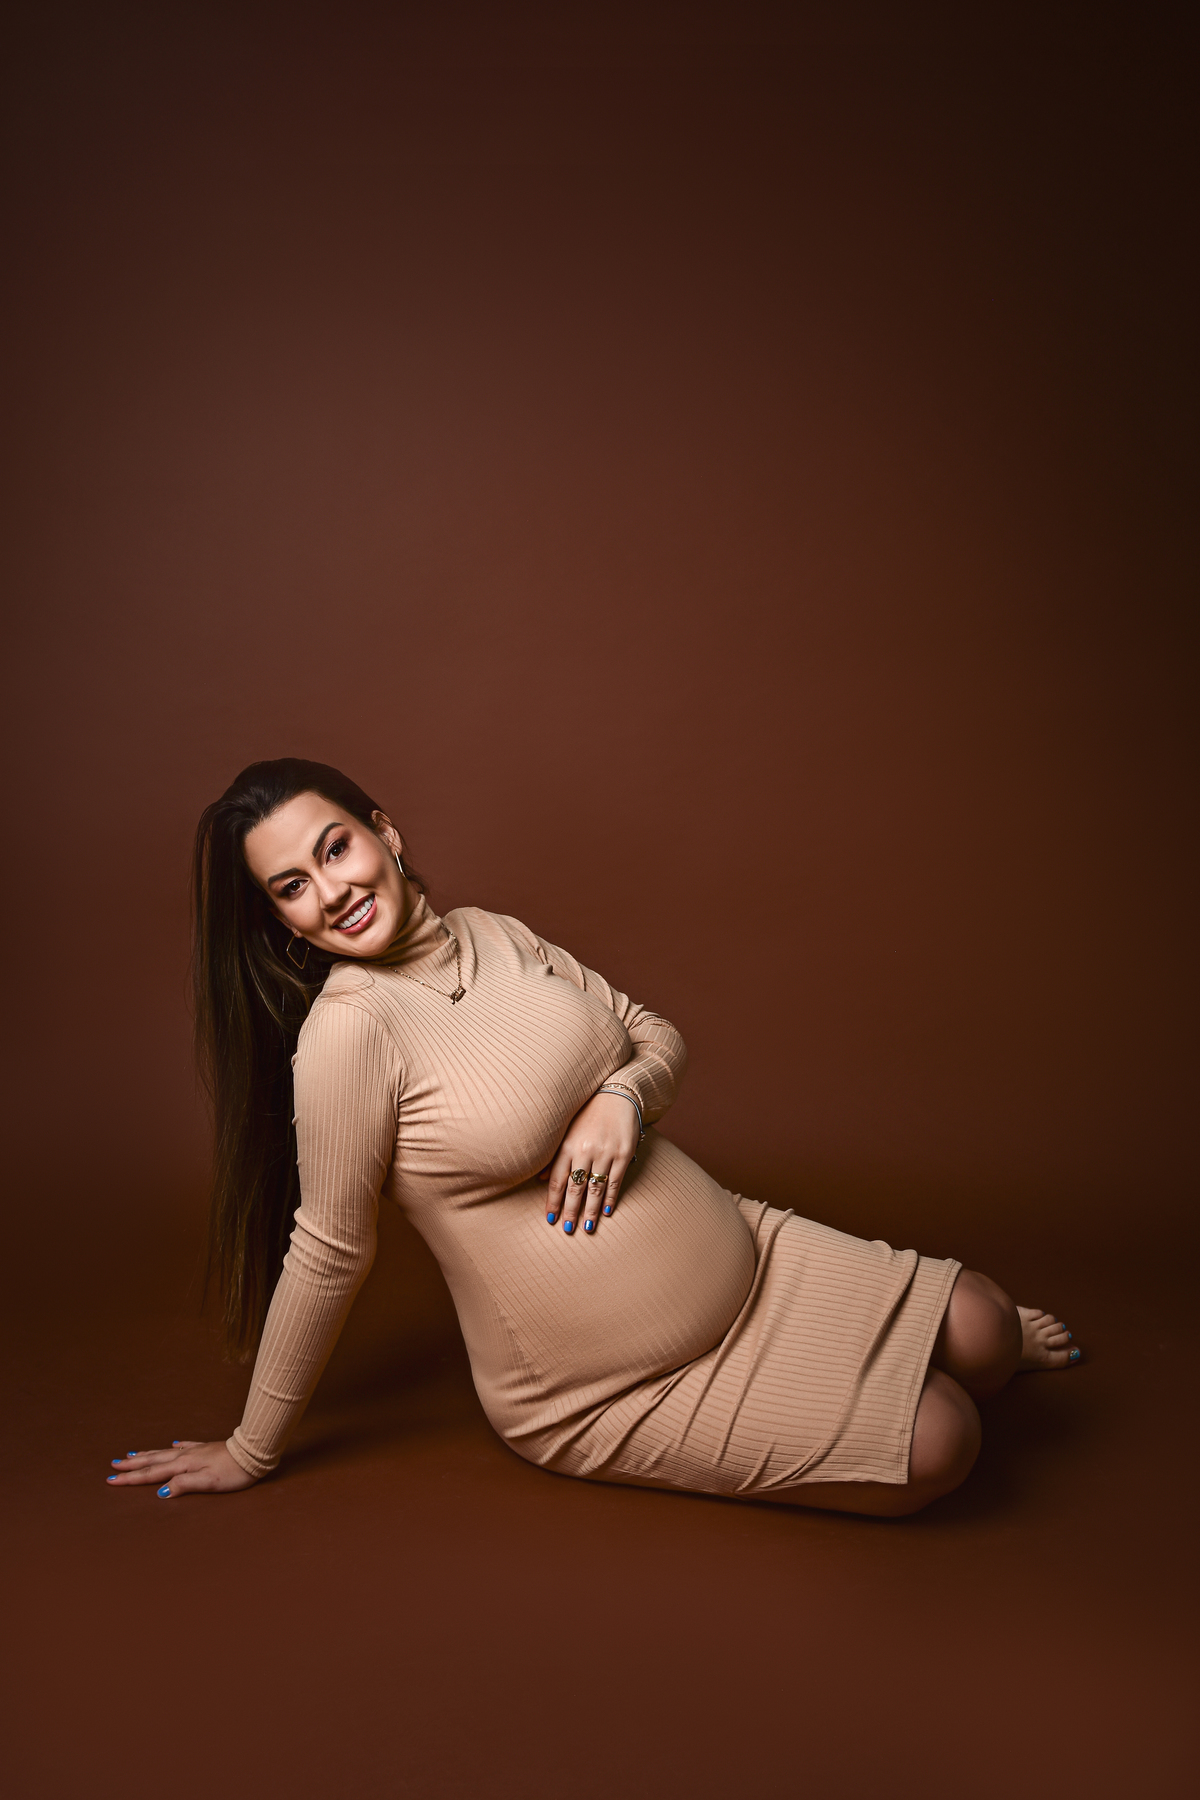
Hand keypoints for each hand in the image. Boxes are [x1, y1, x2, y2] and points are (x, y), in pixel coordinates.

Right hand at [105, 1439, 257, 1497]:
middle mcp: (186, 1456)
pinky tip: (172, 1443)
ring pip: (165, 1452)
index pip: (152, 1474)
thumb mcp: (209, 1483)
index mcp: (184, 1466)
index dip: (131, 1478)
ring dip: (147, 1454)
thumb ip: (184, 1485)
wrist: (253, 1453)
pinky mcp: (206, 1448)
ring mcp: (196, 1450)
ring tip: (131, 1454)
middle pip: (153, 1461)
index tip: (112, 1479)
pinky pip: (184, 1446)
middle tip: (112, 1465)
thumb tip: (161, 1492)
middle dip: (132, 1465)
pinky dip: (174, 1446)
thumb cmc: (234, 1472)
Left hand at [539, 1091, 640, 1233]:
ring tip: (586, 1227)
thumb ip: (555, 1155)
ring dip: (590, 1210)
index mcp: (568, 1145)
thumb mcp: (567, 1131)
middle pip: (575, 1188)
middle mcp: (585, 1151)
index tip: (550, 1219)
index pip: (557, 1180)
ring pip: (595, 1189)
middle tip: (567, 1230)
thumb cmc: (588, 1114)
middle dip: (570, 1211)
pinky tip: (605, 1212)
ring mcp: (605, 1153)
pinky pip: (615, 1181)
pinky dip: (610, 1198)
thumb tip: (539, 1179)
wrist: (616, 1095)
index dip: (553, 1201)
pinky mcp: (623, 1154)